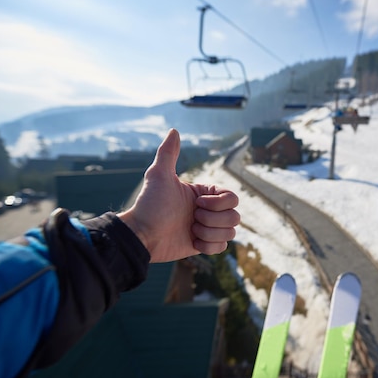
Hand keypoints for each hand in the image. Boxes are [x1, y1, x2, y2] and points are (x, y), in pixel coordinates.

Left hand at [118, 129, 239, 262]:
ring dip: (211, 233)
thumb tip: (174, 130)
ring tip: (191, 230)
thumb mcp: (159, 176)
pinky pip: (222, 247)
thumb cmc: (149, 205)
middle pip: (235, 216)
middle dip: (214, 219)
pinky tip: (192, 242)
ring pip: (230, 232)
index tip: (197, 203)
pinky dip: (209, 246)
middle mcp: (208, 210)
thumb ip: (168, 153)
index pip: (232, 198)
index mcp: (204, 194)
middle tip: (192, 219)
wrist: (141, 235)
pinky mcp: (203, 245)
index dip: (219, 203)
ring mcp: (207, 228)